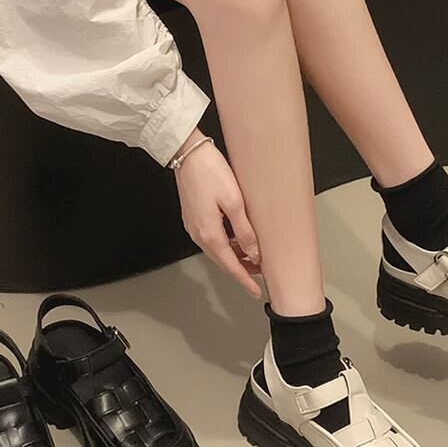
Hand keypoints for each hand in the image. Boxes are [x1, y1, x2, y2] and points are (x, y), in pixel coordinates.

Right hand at [172, 130, 262, 298]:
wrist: (186, 153)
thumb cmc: (210, 172)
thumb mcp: (234, 202)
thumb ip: (244, 231)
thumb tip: (254, 254)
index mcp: (210, 234)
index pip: (231, 266)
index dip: (245, 281)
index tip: (256, 292)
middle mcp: (199, 235)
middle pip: (223, 261)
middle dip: (242, 270)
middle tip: (261, 274)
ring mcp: (194, 227)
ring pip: (218, 251)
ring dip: (235, 257)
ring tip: (254, 257)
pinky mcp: (193, 218)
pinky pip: (212, 239)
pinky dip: (227, 245)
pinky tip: (238, 239)